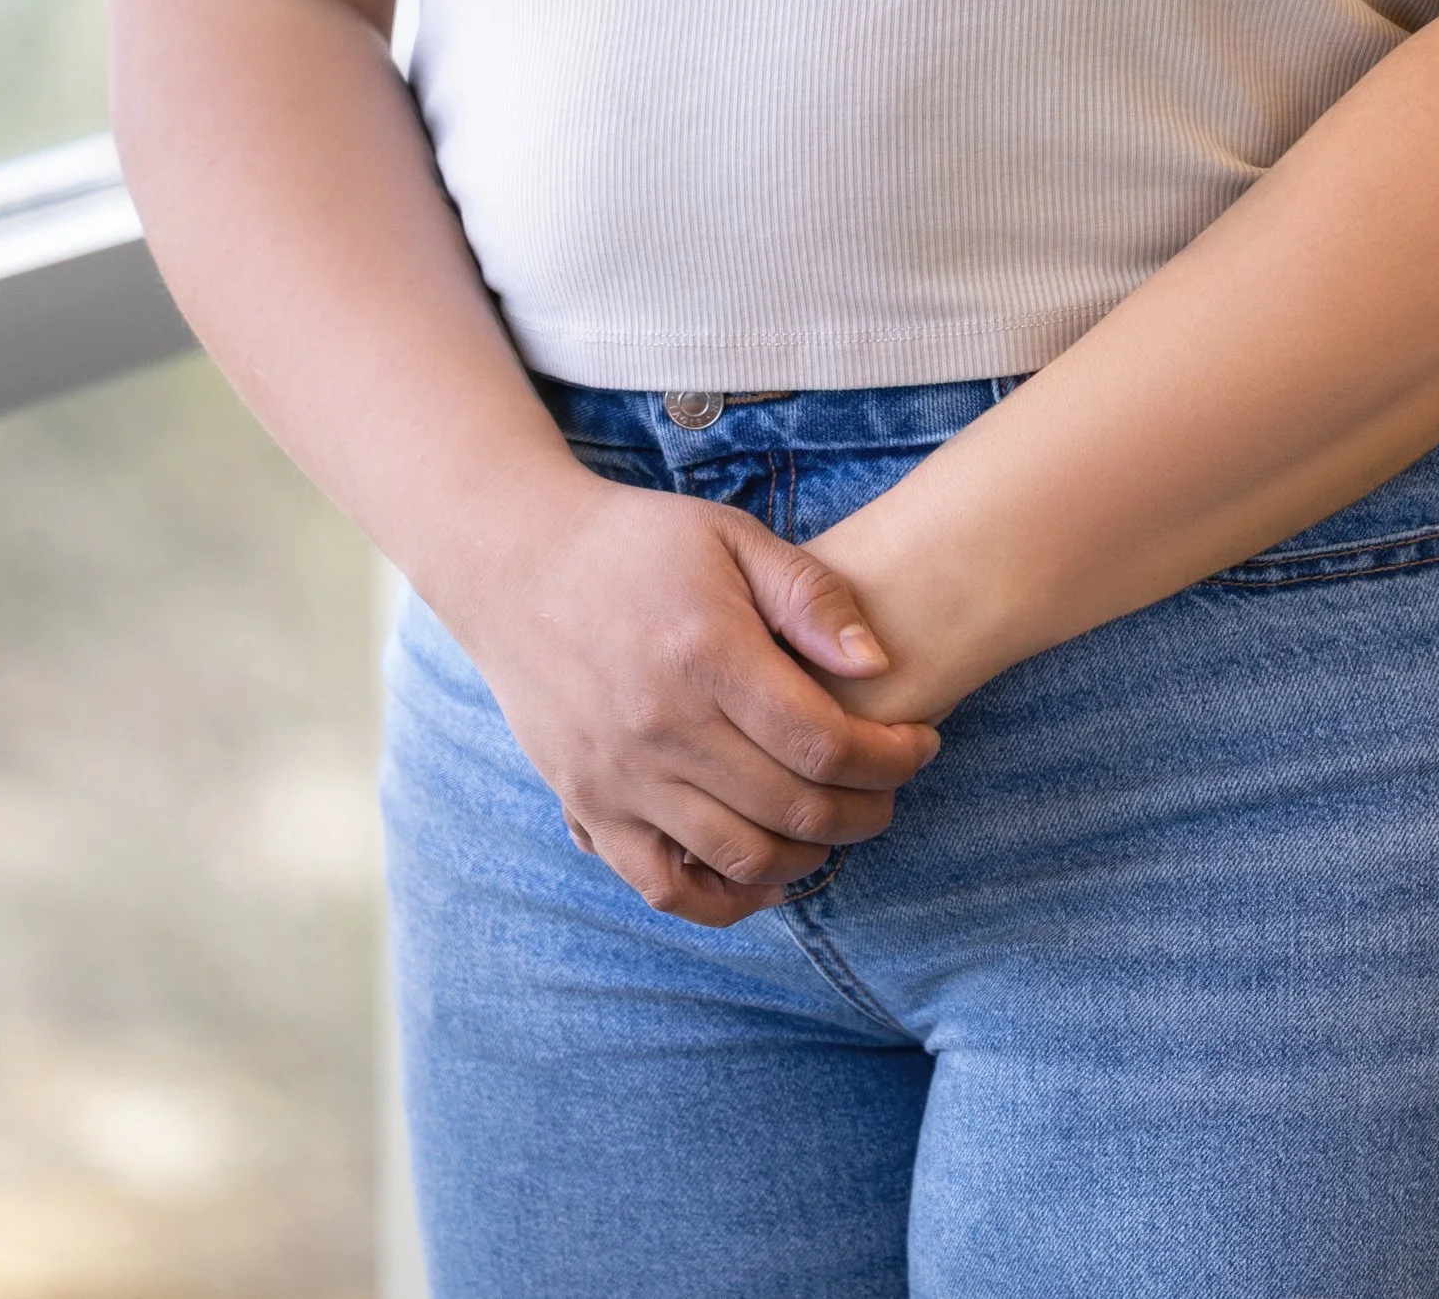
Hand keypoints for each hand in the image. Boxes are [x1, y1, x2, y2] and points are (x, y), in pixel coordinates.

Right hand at [442, 469, 942, 926]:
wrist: (518, 566)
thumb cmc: (637, 544)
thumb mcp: (732, 537)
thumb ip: (811, 596)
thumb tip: (880, 663)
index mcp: (707, 656)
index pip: (824, 742)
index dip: (890, 757)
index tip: (920, 743)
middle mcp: (662, 729)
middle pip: (795, 809)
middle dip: (867, 809)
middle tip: (890, 786)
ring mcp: (621, 778)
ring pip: (741, 858)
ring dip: (810, 856)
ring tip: (837, 823)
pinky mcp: (589, 806)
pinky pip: (664, 886)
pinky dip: (724, 900)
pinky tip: (766, 876)